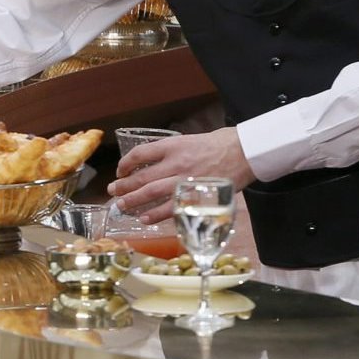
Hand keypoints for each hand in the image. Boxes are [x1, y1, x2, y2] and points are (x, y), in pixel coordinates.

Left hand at [104, 127, 255, 222]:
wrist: (245, 152)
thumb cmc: (221, 143)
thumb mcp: (192, 140)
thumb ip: (173, 152)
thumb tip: (155, 164)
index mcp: (174, 145)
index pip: (140, 154)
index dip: (126, 163)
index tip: (120, 170)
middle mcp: (176, 163)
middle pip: (142, 177)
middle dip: (124, 186)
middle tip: (113, 191)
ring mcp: (185, 181)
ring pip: (152, 193)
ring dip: (133, 201)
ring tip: (121, 206)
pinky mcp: (195, 196)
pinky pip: (171, 208)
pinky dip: (155, 214)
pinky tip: (144, 218)